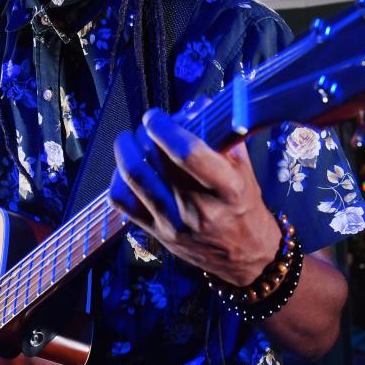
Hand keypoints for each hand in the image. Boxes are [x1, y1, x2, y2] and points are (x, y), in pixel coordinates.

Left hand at [109, 108, 279, 286]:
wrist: (246, 258)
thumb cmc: (245, 208)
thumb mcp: (245, 172)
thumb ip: (223, 138)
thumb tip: (198, 107)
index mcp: (227, 189)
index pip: (187, 152)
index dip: (164, 128)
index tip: (156, 117)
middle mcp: (199, 208)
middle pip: (157, 160)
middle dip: (145, 135)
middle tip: (147, 126)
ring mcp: (174, 223)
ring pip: (135, 177)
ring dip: (125, 150)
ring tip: (128, 140)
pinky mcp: (157, 233)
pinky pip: (123, 202)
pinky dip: (117, 179)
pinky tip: (125, 168)